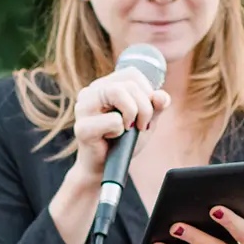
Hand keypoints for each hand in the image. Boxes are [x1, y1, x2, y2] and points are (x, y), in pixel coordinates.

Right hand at [71, 68, 170, 187]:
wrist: (104, 170)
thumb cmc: (122, 142)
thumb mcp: (145, 121)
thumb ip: (155, 106)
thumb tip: (162, 96)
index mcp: (103, 86)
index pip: (132, 73)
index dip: (147, 91)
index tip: (148, 112)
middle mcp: (90, 92)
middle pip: (128, 83)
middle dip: (145, 107)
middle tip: (143, 126)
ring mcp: (82, 108)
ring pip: (117, 92)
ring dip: (133, 113)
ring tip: (129, 129)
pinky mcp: (82, 127)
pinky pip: (113, 120)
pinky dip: (120, 131)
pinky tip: (111, 139)